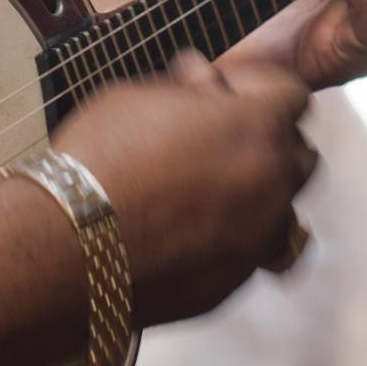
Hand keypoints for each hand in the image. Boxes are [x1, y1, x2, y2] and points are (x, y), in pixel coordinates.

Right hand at [50, 53, 313, 327]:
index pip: (292, 95)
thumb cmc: (97, 161)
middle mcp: (273, 184)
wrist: (67, 249)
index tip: (222, 93)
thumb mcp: (139, 97)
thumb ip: (188, 90)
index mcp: (256, 127)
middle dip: (268, 142)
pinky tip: (184, 229)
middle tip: (217, 140)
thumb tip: (201, 83)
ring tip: (203, 189)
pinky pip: (251, 251)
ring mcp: (259, 239)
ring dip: (256, 194)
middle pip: (300, 155)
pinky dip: (230, 237)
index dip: (256, 88)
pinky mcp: (236, 282)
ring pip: (282, 209)